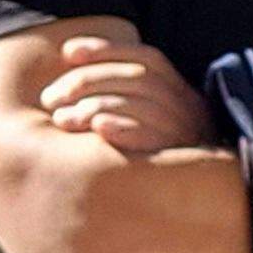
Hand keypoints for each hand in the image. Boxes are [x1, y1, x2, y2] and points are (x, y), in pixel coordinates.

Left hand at [38, 36, 213, 155]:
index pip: (147, 58)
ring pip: (142, 105)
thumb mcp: (149, 119)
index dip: (107, 50)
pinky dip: (124, 128)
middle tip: (50, 98)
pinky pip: (153, 138)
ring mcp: (187, 135)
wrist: (202, 202)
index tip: (68, 51)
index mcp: (182, 93)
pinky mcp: (180, 164)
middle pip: (138, 78)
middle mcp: (190, 110)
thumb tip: (75, 66)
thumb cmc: (154, 157)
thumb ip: (125, 94)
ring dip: (95, 105)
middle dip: (87, 81)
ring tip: (62, 118)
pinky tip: (98, 128)